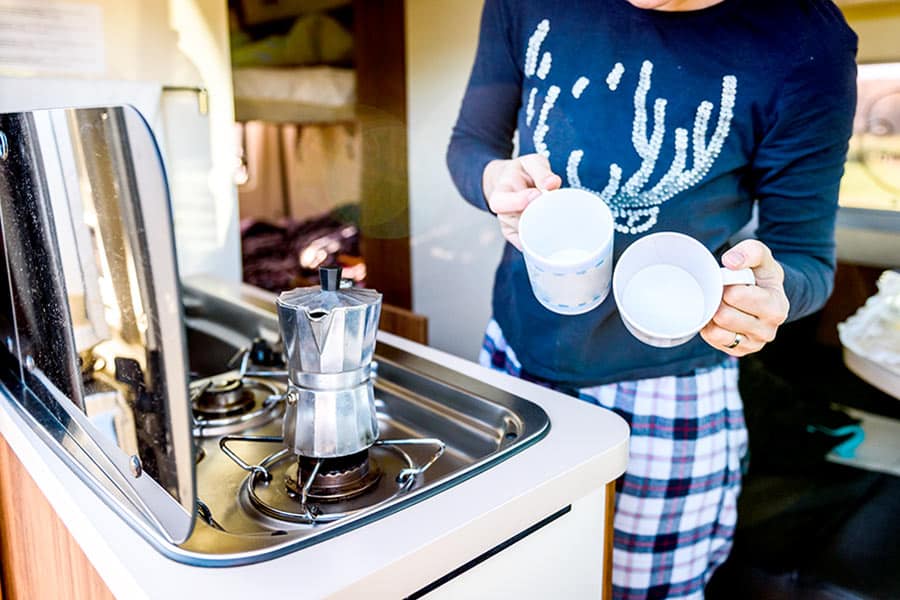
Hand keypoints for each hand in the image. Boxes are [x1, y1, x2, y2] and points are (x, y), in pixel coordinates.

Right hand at [483, 154, 561, 249]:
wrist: (510, 183)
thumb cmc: (522, 172)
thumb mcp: (531, 162)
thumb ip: (541, 171)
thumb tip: (553, 184)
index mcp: (500, 194)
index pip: (501, 203)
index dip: (518, 201)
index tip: (536, 194)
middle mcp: (503, 214)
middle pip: (518, 222)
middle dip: (537, 217)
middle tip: (554, 208)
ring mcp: (510, 228)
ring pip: (528, 235)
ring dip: (543, 227)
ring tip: (554, 215)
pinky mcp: (519, 238)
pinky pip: (531, 246)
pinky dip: (543, 240)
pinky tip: (552, 232)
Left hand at [700, 239, 789, 356]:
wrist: (766, 294)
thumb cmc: (760, 274)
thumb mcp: (761, 256)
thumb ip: (750, 251)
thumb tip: (730, 262)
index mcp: (776, 307)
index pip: (736, 296)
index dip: (726, 284)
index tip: (729, 279)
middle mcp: (769, 330)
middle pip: (724, 316)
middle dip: (717, 300)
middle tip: (721, 291)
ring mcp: (754, 343)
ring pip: (717, 332)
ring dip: (712, 315)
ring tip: (719, 303)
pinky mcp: (740, 351)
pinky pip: (713, 340)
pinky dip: (709, 327)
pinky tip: (716, 316)